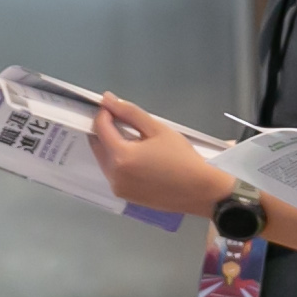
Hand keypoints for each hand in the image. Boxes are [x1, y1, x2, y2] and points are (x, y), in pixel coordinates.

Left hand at [90, 93, 230, 218]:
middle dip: (105, 130)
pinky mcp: (125, 196)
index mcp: (120, 156)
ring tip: (135, 141)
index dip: (104, 113)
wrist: (199, 190)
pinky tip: (139, 158)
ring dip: (111, 146)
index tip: (114, 107)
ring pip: (104, 160)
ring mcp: (118, 188)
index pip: (100, 128)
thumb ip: (129, 112)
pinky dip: (119, 161)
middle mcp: (113, 175)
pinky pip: (113, 173)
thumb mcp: (157, 129)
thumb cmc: (182, 158)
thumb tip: (108, 100)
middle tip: (125, 123)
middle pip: (97, 145)